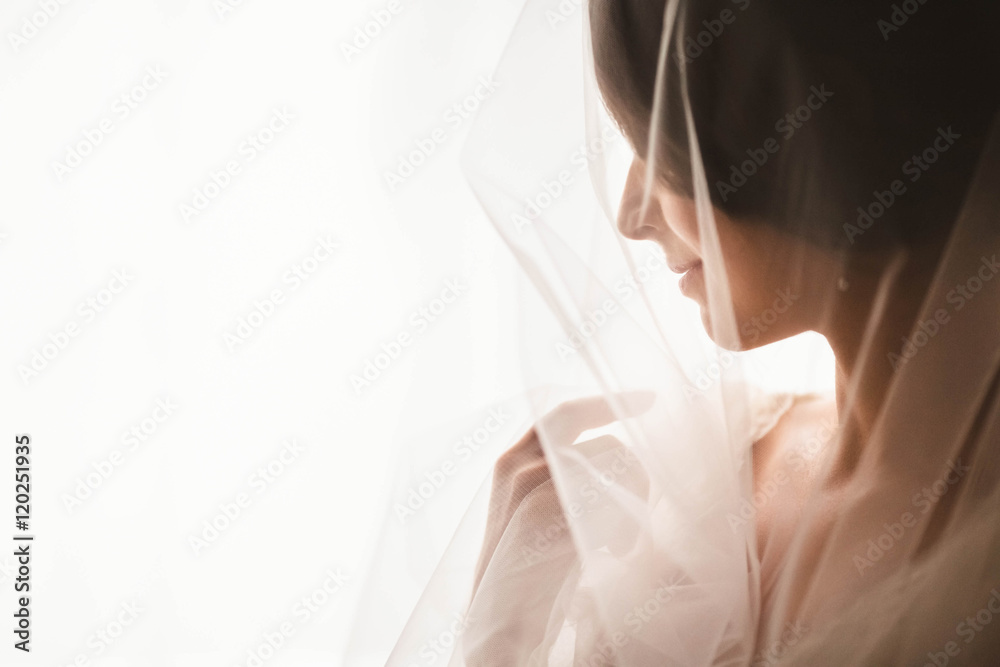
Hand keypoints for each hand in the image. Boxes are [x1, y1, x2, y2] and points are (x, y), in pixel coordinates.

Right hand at [464, 392, 653, 664]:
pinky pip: (612, 500)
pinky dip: (623, 526)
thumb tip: (615, 460)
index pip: (564, 413)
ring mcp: (531, 486)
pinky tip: (612, 552)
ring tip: (618, 544)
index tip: (646, 399)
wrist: (500, 624)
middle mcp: (517, 464)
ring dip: (631, 506)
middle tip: (647, 496)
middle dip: (636, 470)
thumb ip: (563, 481)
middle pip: (605, 444)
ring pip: (616, 471)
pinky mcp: (547, 513)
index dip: (607, 403)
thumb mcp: (537, 515)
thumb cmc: (527, 576)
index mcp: (511, 460)